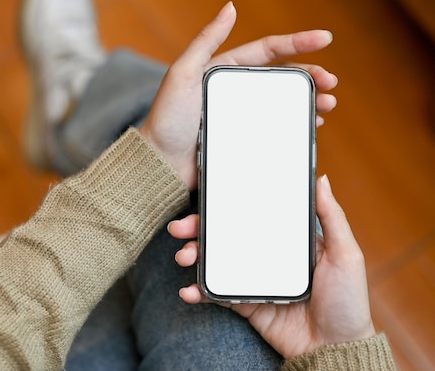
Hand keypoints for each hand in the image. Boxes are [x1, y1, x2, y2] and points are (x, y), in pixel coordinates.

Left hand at [139, 2, 337, 188]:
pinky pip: (275, 127)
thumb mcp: (182, 74)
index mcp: (223, 70)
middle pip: (281, 76)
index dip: (297, 42)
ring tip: (327, 105)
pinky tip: (310, 124)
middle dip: (310, 75)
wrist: (159, 163)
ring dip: (307, 99)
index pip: (267, 50)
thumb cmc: (166, 118)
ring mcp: (240, 115)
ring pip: (282, 101)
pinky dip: (295, 122)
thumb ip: (205, 40)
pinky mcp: (243, 138)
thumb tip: (231, 7)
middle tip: (331, 84)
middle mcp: (235, 90)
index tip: (325, 39)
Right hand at [168, 175, 376, 358]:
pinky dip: (199, 291)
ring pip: (215, 261)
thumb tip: (321, 180)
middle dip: (198, 229)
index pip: (251, 215)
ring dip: (194, 256)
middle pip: (225, 235)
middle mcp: (266, 255)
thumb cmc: (348, 300)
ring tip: (184, 257)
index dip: (226, 206)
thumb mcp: (345, 254)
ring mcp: (253, 279)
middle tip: (180, 228)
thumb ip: (332, 217)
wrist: (336, 349)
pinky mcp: (245, 303)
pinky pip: (216, 293)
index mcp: (285, 239)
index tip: (205, 198)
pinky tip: (189, 290)